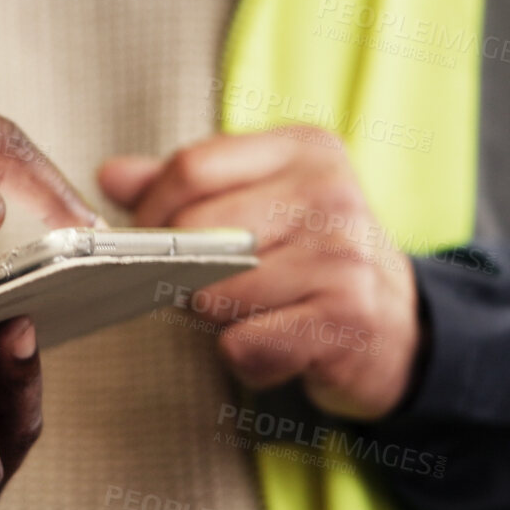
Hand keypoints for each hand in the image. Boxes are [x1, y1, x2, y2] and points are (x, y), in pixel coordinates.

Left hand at [98, 127, 420, 419]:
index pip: (192, 167)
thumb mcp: (258, 205)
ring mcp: (343, 256)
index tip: (149, 239)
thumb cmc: (310, 261)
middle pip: (195, 233)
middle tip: (215, 287)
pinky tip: (281, 346)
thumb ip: (185, 188)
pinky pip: (244, 344)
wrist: (399, 329)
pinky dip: (248, 358)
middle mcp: (330, 194)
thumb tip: (111, 175)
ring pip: (214, 295)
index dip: (151, 211)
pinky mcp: (348, 318)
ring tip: (259, 315)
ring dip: (218, 322)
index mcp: (304, 151)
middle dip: (183, 273)